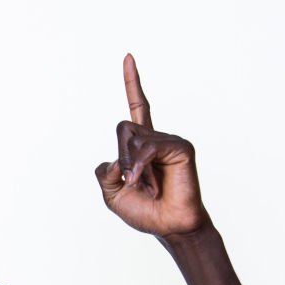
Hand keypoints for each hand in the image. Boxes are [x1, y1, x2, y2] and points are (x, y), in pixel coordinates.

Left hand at [95, 54, 209, 237]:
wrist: (168, 226)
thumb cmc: (145, 212)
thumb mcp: (112, 194)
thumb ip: (104, 173)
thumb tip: (115, 158)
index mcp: (141, 145)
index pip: (138, 107)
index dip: (132, 83)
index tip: (129, 57)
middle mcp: (156, 138)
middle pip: (123, 127)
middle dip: (120, 154)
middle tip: (132, 179)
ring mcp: (169, 141)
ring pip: (133, 137)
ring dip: (131, 164)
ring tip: (144, 185)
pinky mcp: (180, 147)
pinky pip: (149, 146)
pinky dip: (140, 165)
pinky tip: (146, 182)